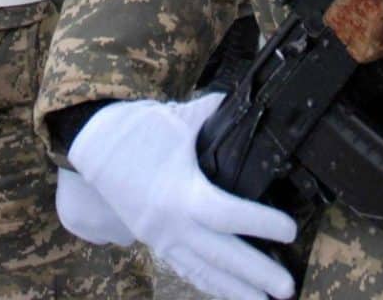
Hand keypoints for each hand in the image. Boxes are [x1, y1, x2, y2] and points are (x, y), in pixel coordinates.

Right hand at [68, 95, 296, 299]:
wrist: (92, 142)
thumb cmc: (135, 129)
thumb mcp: (178, 118)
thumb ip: (214, 114)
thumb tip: (247, 102)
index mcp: (180, 193)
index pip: (228, 215)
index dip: (261, 224)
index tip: (289, 229)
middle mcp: (171, 223)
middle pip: (220, 256)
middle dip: (255, 273)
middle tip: (287, 287)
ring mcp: (160, 237)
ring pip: (202, 270)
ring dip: (234, 289)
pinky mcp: (152, 240)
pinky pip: (184, 268)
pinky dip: (207, 282)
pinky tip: (226, 292)